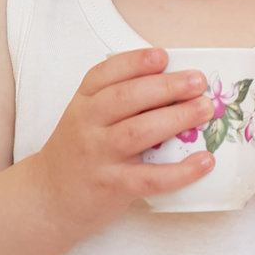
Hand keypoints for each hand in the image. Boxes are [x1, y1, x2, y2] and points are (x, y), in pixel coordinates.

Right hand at [33, 48, 214, 229]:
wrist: (49, 198)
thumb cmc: (80, 151)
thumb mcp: (88, 117)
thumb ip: (121, 100)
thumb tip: (177, 85)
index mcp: (83, 102)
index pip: (105, 74)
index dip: (135, 63)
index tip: (164, 57)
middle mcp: (87, 124)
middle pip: (126, 99)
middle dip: (165, 87)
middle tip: (197, 81)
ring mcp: (99, 156)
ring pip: (138, 132)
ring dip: (176, 118)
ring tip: (204, 110)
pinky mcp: (112, 186)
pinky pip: (150, 178)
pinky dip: (180, 171)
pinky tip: (205, 161)